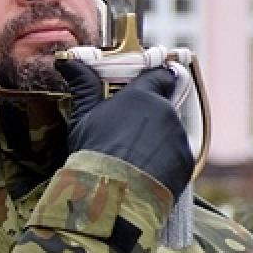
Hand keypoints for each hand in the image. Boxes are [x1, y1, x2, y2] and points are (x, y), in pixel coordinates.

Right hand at [55, 61, 193, 197]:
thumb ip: (84, 86)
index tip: (144, 90)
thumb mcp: (83, 117)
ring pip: (168, 132)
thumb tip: (67, 60)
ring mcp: (178, 136)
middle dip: (148, 117)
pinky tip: (143, 172)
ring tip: (132, 159)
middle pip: (162, 107)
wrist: (112, 192)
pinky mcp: (185, 160)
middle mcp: (165, 112)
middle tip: (126, 134)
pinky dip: (163, 162)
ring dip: (155, 140)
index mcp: (142, 96)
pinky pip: (175, 156)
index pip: (160, 75)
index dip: (153, 81)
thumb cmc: (94, 152)